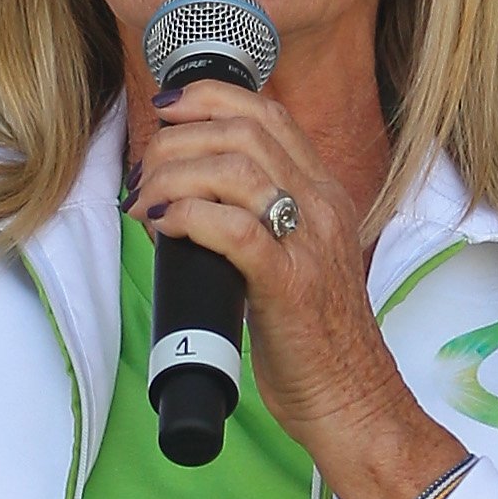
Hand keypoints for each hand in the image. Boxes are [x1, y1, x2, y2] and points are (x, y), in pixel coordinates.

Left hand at [127, 81, 465, 498]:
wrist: (352, 401)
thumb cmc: (314, 339)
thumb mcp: (297, 259)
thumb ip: (262, 221)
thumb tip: (194, 198)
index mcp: (325, 195)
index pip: (270, 115)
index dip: (210, 98)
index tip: (167, 112)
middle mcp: (322, 209)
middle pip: (245, 132)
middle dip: (179, 138)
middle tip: (145, 170)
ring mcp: (310, 246)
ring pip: (237, 169)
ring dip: (175, 175)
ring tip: (145, 202)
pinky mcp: (289, 288)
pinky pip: (235, 230)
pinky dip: (190, 216)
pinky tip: (165, 224)